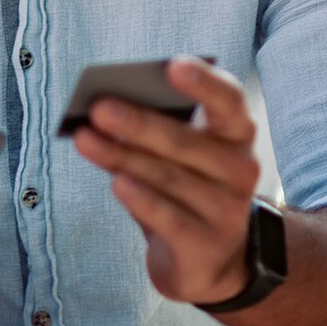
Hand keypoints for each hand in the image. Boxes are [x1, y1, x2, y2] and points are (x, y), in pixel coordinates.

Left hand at [71, 56, 261, 303]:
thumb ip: (150, 131)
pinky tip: (116, 182)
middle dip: (139, 123)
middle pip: (187, 142)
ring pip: (169, 178)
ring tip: (86, 138)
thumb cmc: (183, 189)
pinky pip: (168, 218)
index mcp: (236, 134)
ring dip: (123, 157)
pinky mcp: (205, 246)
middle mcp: (240, 170)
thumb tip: (100, 112)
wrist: (206, 260)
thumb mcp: (176, 155)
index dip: (205, 83)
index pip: (229, 101)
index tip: (173, 66)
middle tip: (99, 107)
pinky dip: (141, 199)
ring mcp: (227, 211)